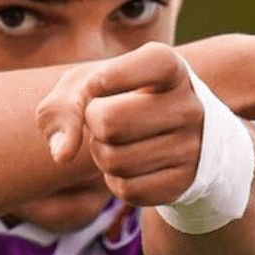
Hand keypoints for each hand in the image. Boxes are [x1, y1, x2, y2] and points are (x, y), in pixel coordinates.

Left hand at [35, 43, 206, 205]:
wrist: (166, 133)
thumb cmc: (117, 98)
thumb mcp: (87, 85)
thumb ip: (62, 108)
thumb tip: (62, 155)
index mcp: (171, 69)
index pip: (151, 64)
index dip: (111, 76)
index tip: (95, 85)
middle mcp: (189, 106)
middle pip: (111, 121)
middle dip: (93, 124)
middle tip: (103, 119)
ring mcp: (192, 147)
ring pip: (115, 161)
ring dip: (101, 155)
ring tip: (117, 142)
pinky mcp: (184, 182)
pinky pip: (128, 189)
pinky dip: (115, 181)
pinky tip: (129, 165)